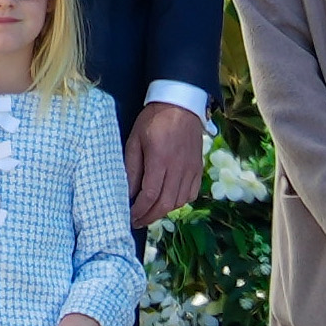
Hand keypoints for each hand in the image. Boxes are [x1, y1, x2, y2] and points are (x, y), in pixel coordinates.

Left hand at [125, 102, 206, 229]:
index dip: (139, 210)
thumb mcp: (135, 140)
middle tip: (137, 222)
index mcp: (160, 160)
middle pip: (165, 203)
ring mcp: (191, 169)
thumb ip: (132, 168)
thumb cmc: (153, 120)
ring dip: (163, 211)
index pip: (150, 195)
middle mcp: (178, 168)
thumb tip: (128, 193)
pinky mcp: (198, 168)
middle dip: (149, 217)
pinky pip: (191, 194)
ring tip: (149, 213)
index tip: (129, 216)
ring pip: (179, 201)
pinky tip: (168, 202)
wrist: (181, 104)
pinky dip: (179, 202)